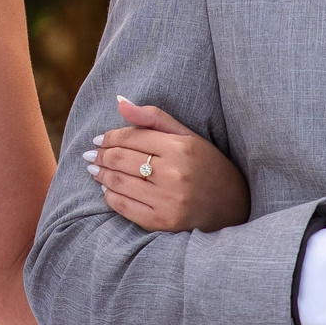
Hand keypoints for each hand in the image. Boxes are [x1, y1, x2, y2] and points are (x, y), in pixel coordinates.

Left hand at [87, 97, 250, 230]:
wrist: (232, 205)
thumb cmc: (206, 165)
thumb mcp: (186, 135)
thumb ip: (153, 117)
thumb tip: (119, 101)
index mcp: (181, 148)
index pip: (131, 137)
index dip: (109, 137)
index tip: (100, 139)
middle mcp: (174, 174)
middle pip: (120, 159)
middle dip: (101, 155)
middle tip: (93, 154)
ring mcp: (168, 201)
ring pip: (117, 182)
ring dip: (100, 174)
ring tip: (95, 169)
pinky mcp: (162, 222)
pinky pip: (123, 206)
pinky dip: (109, 196)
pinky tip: (106, 189)